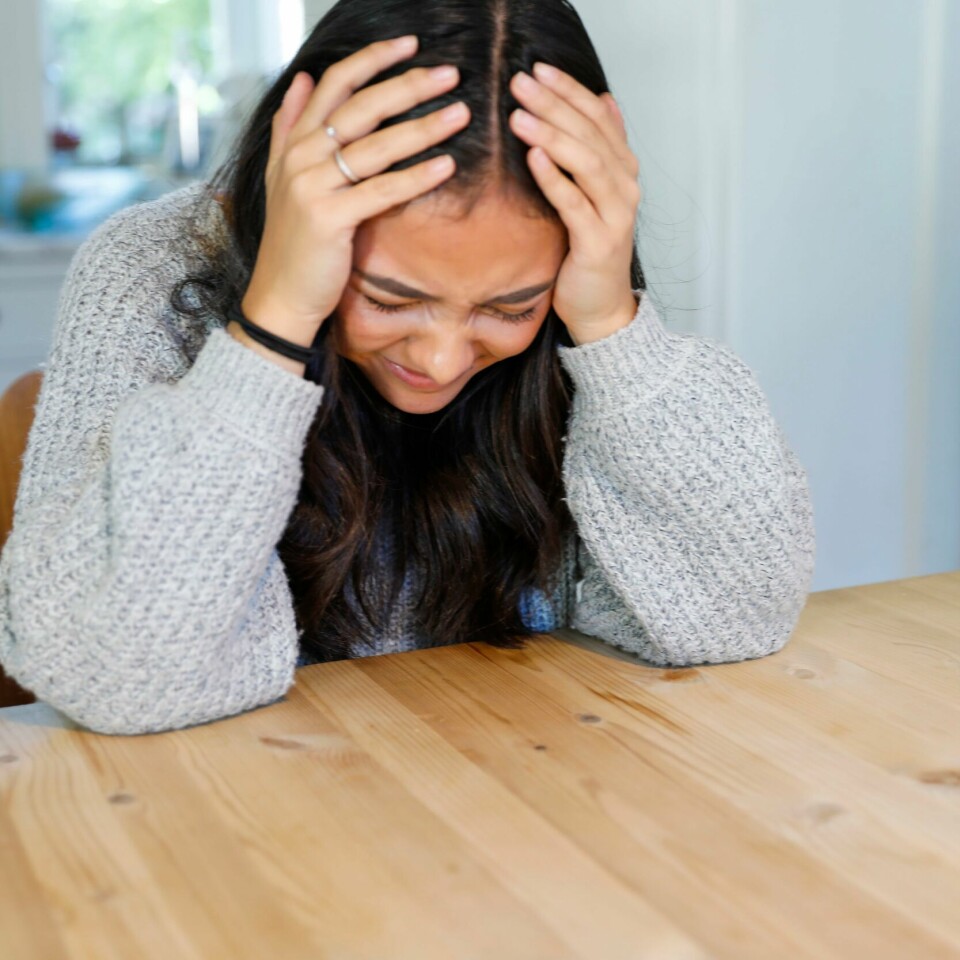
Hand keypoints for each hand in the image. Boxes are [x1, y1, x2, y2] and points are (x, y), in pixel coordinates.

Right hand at [238, 36, 470, 358]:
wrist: (281, 294)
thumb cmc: (295, 240)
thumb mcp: (282, 176)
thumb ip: (291, 126)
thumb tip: (305, 78)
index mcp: (295, 142)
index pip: (336, 84)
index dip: (373, 60)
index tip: (411, 45)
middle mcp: (301, 157)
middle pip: (362, 107)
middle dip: (409, 86)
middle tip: (451, 73)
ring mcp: (312, 186)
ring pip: (376, 146)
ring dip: (423, 127)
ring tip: (461, 114)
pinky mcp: (330, 218)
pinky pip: (382, 190)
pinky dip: (416, 176)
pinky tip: (446, 165)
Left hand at [508, 62, 641, 345]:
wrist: (599, 308)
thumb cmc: (588, 252)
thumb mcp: (595, 195)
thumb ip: (600, 150)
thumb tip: (604, 100)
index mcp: (623, 171)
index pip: (597, 118)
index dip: (569, 91)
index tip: (538, 69)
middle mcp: (625, 188)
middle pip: (590, 135)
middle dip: (555, 105)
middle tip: (521, 83)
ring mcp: (615, 215)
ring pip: (586, 164)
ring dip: (552, 136)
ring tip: (521, 115)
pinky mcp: (598, 242)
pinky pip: (574, 204)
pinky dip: (554, 179)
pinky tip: (534, 157)